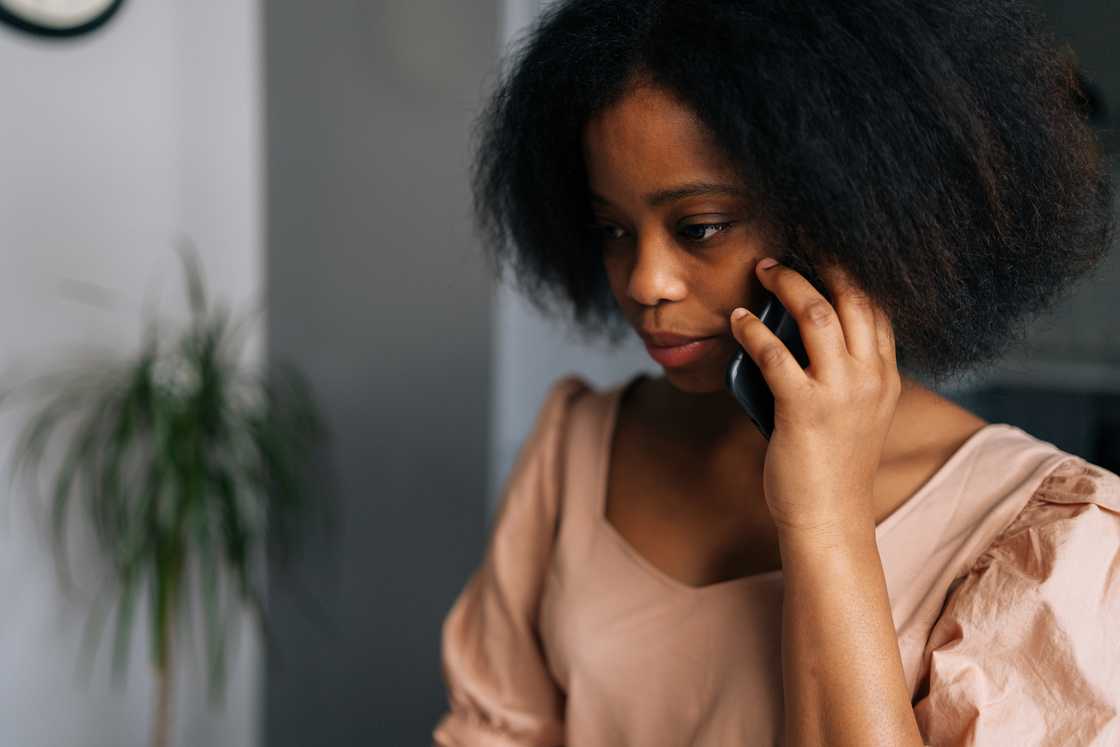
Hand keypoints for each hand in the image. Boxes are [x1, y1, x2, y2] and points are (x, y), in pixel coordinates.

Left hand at [729, 257, 901, 534]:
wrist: (829, 518)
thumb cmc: (831, 466)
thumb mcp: (852, 412)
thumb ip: (839, 373)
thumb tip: (793, 333)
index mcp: (885, 376)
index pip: (876, 307)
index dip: (850, 272)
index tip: (823, 250)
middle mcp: (870, 377)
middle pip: (853, 297)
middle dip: (821, 264)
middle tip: (788, 249)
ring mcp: (840, 392)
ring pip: (818, 314)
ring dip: (787, 284)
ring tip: (763, 270)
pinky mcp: (804, 409)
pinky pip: (774, 355)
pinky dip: (751, 332)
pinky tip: (736, 321)